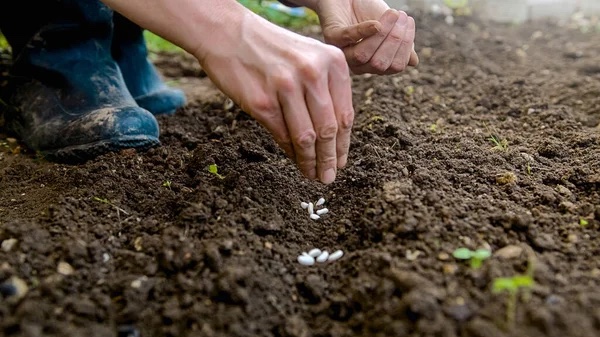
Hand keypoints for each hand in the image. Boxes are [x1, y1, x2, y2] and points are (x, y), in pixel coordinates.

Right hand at [197, 12, 353, 183]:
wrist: (228, 33)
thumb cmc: (270, 49)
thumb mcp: (308, 57)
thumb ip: (325, 88)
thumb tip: (334, 135)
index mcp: (332, 62)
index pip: (345, 114)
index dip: (343, 144)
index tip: (341, 161)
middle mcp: (313, 74)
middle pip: (328, 129)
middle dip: (329, 159)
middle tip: (328, 177)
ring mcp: (287, 88)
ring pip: (306, 137)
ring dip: (311, 162)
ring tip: (313, 175)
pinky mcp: (262, 102)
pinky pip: (282, 136)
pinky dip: (290, 153)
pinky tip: (294, 160)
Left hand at [315, 0, 418, 73]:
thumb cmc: (368, 12)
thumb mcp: (390, 28)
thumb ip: (401, 44)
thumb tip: (413, 61)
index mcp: (373, 64)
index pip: (393, 66)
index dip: (405, 48)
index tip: (409, 24)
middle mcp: (358, 64)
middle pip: (379, 64)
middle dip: (395, 40)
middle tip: (402, 16)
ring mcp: (343, 52)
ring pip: (363, 55)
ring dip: (383, 34)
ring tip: (393, 14)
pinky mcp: (331, 38)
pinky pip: (347, 39)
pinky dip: (363, 31)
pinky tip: (376, 23)